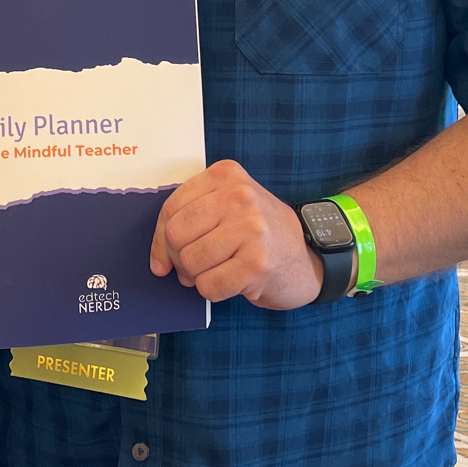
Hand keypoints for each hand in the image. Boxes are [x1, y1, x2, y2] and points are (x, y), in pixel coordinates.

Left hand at [149, 159, 322, 309]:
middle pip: (176, 235)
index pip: (171, 208)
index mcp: (226, 175)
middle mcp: (240, 196)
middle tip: (197, 265)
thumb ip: (190, 218)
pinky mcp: (258, 263)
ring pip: (190, 262)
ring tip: (220, 270)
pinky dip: (214, 291)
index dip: (159, 240)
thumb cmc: (259, 234)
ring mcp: (251, 229)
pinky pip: (209, 286)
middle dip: (179, 259)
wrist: (309, 257)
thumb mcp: (227, 207)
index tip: (163, 258)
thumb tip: (158, 261)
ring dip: (198, 276)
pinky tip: (233, 281)